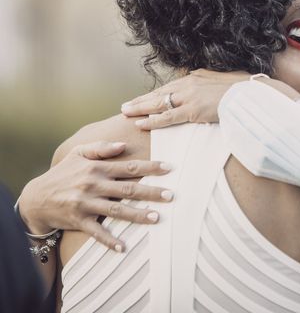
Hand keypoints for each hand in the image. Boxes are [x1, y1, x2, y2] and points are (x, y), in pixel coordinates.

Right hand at [18, 141, 172, 251]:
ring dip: (137, 215)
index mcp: (97, 168)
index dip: (150, 167)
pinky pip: (96, 232)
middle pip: (127, 189)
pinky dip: (109, 240)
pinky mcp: (79, 221)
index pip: (129, 167)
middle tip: (171, 195)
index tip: (169, 168)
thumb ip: (101, 147)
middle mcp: (93, 185)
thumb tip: (124, 144)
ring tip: (156, 218)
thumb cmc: (63, 173)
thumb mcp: (78, 153)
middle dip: (151, 192)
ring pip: (116, 210)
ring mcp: (86, 204)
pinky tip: (123, 247)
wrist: (36, 197)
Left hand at [121, 69, 250, 129]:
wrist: (250, 95)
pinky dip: (153, 121)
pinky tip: (141, 123)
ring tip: (126, 112)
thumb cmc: (241, 90)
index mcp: (195, 77)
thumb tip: (203, 80)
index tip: (143, 99)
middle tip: (125, 106)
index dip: (154, 95)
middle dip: (141, 100)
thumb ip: (209, 81)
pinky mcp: (193, 110)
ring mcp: (189, 97)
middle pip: (159, 93)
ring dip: (140, 108)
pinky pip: (168, 117)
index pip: (169, 87)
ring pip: (158, 103)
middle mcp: (189, 84)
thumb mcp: (223, 80)